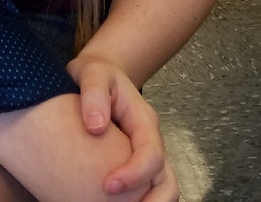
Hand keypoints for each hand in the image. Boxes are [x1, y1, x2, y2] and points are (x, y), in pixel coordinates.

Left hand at [68, 56, 178, 201]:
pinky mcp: (135, 166)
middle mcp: (151, 142)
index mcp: (144, 120)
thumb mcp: (92, 73)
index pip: (151, 153)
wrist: (98, 76)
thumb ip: (94, 94)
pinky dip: (138, 201)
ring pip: (162, 190)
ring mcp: (145, 156)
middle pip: (167, 182)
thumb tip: (95, 126)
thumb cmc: (96, 75)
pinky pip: (146, 191)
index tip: (107, 186)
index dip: (134, 174)